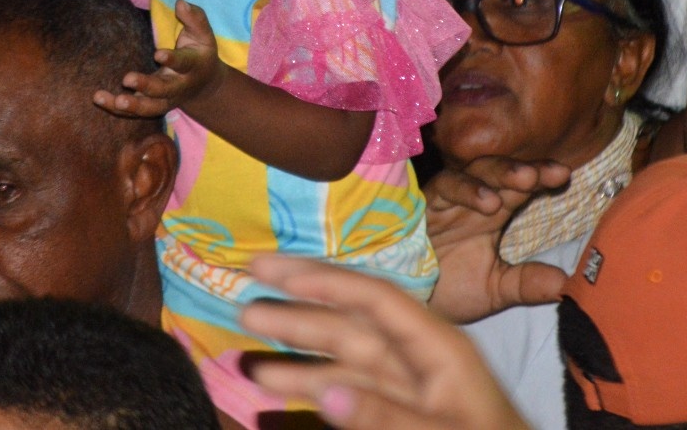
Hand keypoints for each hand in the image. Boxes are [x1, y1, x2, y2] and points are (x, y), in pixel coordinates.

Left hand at [93, 0, 223, 116]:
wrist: (205, 85)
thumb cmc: (200, 51)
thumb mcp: (203, 33)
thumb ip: (194, 17)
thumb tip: (180, 2)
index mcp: (194, 66)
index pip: (184, 63)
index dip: (172, 60)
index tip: (157, 54)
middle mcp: (180, 86)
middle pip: (164, 90)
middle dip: (146, 86)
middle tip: (127, 79)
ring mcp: (166, 99)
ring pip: (149, 107)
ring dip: (130, 105)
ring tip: (110, 100)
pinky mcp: (153, 105)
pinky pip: (135, 111)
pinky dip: (117, 108)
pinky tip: (99, 98)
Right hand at [243, 255, 529, 429]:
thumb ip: (390, 419)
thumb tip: (328, 393)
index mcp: (441, 348)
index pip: (375, 299)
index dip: (323, 280)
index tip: (274, 270)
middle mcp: (419, 358)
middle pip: (350, 324)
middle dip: (297, 311)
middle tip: (244, 294)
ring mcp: (407, 388)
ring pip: (341, 361)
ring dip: (296, 353)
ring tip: (246, 350)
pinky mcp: (398, 415)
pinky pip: (348, 394)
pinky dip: (312, 386)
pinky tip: (277, 382)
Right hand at [425, 157, 572, 322]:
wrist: (404, 300)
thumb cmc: (446, 289)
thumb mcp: (493, 290)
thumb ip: (527, 284)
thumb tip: (567, 284)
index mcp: (491, 214)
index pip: (521, 187)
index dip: (542, 177)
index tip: (564, 176)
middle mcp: (471, 200)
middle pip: (499, 172)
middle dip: (525, 170)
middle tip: (551, 173)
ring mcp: (446, 200)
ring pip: (473, 171)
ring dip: (500, 173)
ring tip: (525, 180)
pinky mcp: (423, 204)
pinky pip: (445, 186)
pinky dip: (466, 190)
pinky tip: (488, 202)